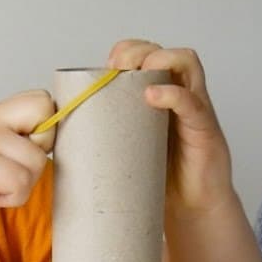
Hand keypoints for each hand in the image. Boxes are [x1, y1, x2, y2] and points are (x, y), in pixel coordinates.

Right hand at [0, 91, 55, 243]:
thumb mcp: (2, 154)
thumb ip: (26, 138)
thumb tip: (64, 131)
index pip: (44, 100)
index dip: (45, 130)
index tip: (23, 153)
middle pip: (47, 124)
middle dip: (37, 157)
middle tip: (9, 172)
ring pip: (37, 161)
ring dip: (22, 186)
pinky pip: (20, 182)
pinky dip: (11, 198)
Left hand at [107, 39, 234, 215]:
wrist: (191, 211)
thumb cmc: (158, 181)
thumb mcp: (124, 150)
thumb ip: (102, 136)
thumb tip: (57, 134)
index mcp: (156, 96)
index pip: (144, 55)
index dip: (124, 51)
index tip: (104, 68)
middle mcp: (178, 94)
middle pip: (161, 51)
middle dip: (136, 51)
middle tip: (115, 68)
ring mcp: (194, 108)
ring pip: (185, 62)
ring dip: (158, 60)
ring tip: (136, 75)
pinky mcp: (205, 128)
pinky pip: (192, 102)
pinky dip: (173, 94)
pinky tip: (152, 97)